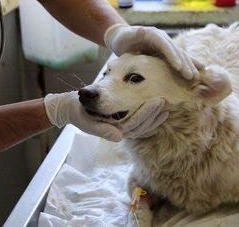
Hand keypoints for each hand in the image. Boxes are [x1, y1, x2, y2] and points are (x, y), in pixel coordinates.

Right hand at [43, 93, 167, 140]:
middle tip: (165, 101)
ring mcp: (120, 129)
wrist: (72, 108)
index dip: (147, 114)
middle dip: (153, 115)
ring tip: (166, 107)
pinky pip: (137, 124)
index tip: (157, 102)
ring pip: (141, 127)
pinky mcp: (121, 124)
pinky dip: (148, 119)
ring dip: (154, 118)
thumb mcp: (86, 120)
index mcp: (112, 131)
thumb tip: (118, 136)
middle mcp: (119, 132)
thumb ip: (101, 130)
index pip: (134, 124)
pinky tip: (158, 112)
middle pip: (140, 127)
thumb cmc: (79, 112)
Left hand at [104, 24, 203, 80]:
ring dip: (189, 65)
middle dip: (184, 64)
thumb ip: (135, 34)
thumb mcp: (126, 36)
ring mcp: (166, 44)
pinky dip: (189, 63)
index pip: (165, 45)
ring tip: (197, 77)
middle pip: (176, 51)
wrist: (122, 37)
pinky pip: (179, 57)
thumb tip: (142, 30)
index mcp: (153, 34)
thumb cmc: (123, 39)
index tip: (179, 67)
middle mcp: (162, 38)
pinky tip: (199, 69)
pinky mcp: (166, 51)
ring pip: (180, 55)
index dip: (173, 56)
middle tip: (191, 77)